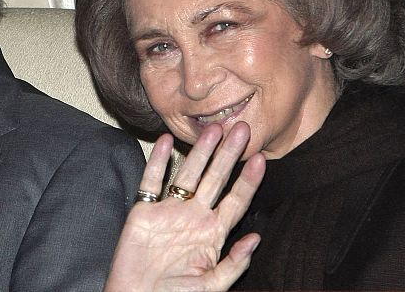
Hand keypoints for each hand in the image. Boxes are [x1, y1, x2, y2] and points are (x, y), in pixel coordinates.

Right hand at [104, 122, 264, 291]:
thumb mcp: (212, 287)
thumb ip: (234, 264)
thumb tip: (256, 238)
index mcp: (212, 233)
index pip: (236, 201)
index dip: (249, 181)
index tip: (261, 159)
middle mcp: (193, 216)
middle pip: (215, 179)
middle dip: (228, 154)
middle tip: (241, 128)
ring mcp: (169, 211)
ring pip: (187, 174)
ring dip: (199, 151)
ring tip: (212, 129)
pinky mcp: (144, 212)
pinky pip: (151, 181)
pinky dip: (158, 161)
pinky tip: (165, 141)